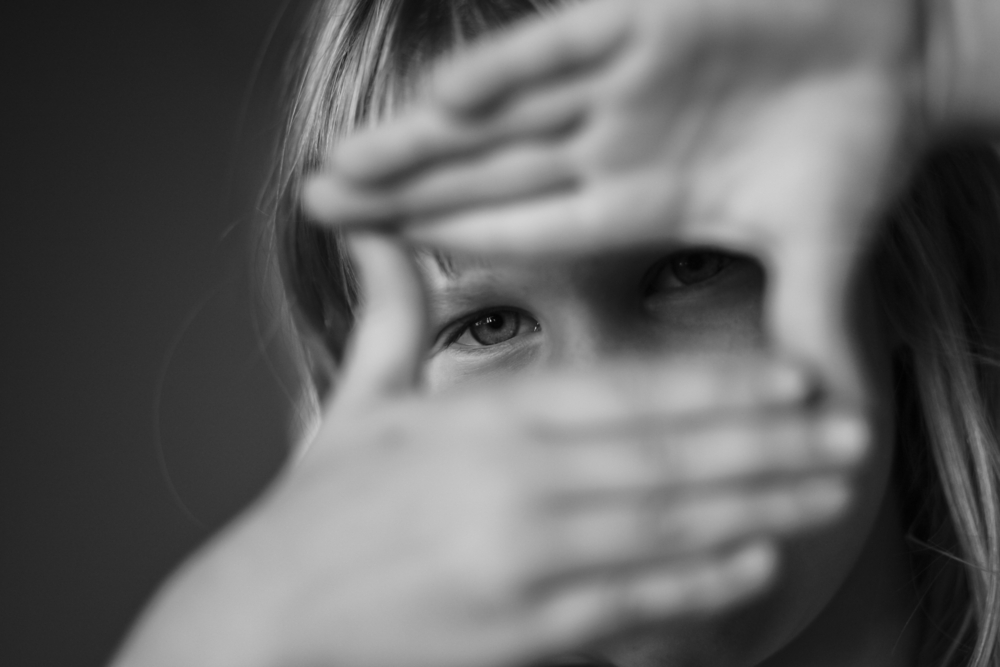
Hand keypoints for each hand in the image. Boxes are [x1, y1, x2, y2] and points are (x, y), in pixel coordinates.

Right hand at [110, 235, 868, 666]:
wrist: (257, 621)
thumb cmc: (311, 516)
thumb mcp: (352, 406)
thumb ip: (386, 317)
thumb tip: (373, 235)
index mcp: (477, 422)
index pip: (620, 393)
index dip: (714, 385)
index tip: (788, 377)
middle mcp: (510, 483)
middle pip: (665, 458)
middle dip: (767, 445)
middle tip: (846, 433)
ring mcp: (519, 560)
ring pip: (663, 526)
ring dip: (756, 507)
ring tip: (824, 493)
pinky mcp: (518, 632)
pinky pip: (626, 603)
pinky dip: (693, 585)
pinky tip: (752, 565)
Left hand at [302, 0, 927, 392]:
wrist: (911, 56)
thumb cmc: (858, 146)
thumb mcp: (815, 249)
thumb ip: (799, 325)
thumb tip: (821, 425)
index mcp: (634, 197)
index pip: (520, 223)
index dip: (445, 236)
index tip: (374, 257)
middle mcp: (613, 140)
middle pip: (487, 168)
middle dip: (401, 187)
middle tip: (315, 204)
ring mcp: (625, 78)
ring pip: (505, 107)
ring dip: (425, 135)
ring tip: (346, 162)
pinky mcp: (652, 16)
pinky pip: (565, 40)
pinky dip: (509, 66)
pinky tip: (439, 98)